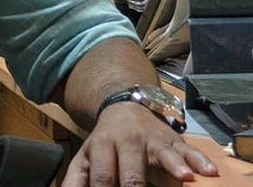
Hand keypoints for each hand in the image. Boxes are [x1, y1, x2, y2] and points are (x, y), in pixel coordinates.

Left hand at [64, 102, 216, 185]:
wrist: (125, 107)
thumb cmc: (105, 142)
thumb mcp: (86, 155)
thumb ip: (76, 178)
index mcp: (103, 146)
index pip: (103, 176)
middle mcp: (129, 142)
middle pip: (133, 171)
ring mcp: (154, 140)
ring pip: (165, 154)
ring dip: (174, 166)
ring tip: (184, 177)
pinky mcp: (175, 141)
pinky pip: (189, 150)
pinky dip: (199, 160)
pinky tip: (209, 171)